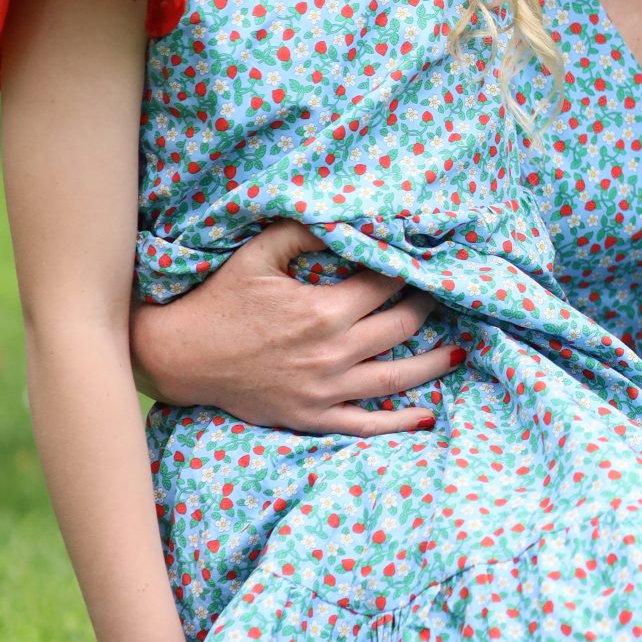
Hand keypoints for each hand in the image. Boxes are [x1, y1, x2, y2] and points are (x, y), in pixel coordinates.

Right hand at [130, 221, 459, 434]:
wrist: (181, 355)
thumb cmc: (220, 300)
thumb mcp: (258, 254)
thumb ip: (303, 231)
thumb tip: (345, 216)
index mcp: (323, 310)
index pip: (385, 285)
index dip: (408, 269)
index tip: (426, 258)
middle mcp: (332, 353)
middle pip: (401, 328)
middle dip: (427, 308)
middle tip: (444, 296)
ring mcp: (324, 390)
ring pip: (396, 379)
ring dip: (433, 364)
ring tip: (460, 351)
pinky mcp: (312, 417)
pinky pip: (366, 425)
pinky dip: (400, 423)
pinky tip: (427, 416)